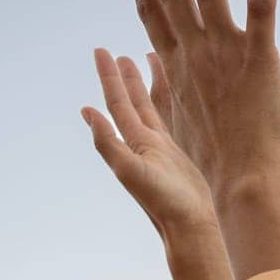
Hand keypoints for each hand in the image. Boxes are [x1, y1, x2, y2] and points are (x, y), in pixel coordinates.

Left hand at [82, 50, 218, 237]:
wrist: (191, 226)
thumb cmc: (164, 202)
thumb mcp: (131, 171)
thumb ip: (108, 143)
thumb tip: (88, 112)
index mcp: (131, 144)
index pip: (117, 103)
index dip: (108, 78)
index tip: (100, 53)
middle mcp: (142, 144)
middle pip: (128, 102)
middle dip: (118, 78)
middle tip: (109, 53)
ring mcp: (159, 150)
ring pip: (146, 109)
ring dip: (136, 89)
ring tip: (132, 64)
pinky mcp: (177, 156)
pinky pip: (164, 121)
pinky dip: (157, 107)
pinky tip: (153, 105)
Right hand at [128, 0, 279, 195]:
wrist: (242, 180)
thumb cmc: (216, 159)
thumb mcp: (181, 118)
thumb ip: (168, 85)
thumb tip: (155, 65)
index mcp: (176, 66)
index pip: (151, 12)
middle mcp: (195, 52)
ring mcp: (225, 53)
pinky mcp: (260, 58)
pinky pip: (262, 10)